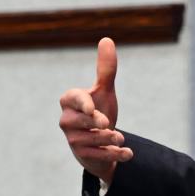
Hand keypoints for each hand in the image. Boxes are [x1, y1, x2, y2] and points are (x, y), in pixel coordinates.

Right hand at [58, 37, 132, 181]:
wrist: (100, 142)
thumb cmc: (99, 110)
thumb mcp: (104, 90)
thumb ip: (106, 69)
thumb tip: (107, 40)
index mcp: (69, 101)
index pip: (72, 98)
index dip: (82, 103)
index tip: (92, 109)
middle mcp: (66, 120)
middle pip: (83, 120)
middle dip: (98, 123)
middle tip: (109, 124)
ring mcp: (73, 140)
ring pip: (92, 139)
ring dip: (110, 139)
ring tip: (120, 138)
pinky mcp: (83, 156)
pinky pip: (100, 156)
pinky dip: (116, 155)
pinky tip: (128, 153)